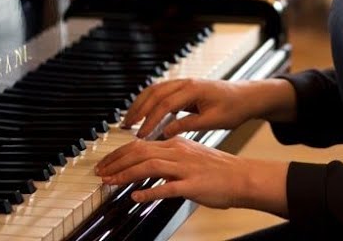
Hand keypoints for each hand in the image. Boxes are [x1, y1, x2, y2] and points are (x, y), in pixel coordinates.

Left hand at [94, 136, 287, 211]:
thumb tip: (149, 164)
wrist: (243, 177)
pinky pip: (167, 188)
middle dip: (115, 162)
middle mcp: (179, 152)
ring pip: (149, 166)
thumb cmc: (218, 170)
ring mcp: (185, 168)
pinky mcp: (193, 185)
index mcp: (177, 144)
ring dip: (126, 175)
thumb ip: (170, 159)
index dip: (119, 154)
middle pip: (140, 152)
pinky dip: (149, 191)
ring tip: (110, 182)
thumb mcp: (191, 157)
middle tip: (100, 172)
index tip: (106, 164)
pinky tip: (136, 197)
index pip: (140, 145)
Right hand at [120, 78, 288, 138]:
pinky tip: (142, 113)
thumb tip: (166, 132)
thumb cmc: (234, 108)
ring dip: (139, 104)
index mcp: (194, 90)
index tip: (140, 136)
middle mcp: (186, 83)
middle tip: (125, 127)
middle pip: (154, 94)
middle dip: (138, 110)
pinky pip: (160, 91)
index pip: (165, 105)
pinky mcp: (184, 87)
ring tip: (128, 120)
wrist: (247, 96)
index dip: (150, 121)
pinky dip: (148, 101)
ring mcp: (184, 82)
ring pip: (154, 90)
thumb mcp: (214, 121)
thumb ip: (189, 125)